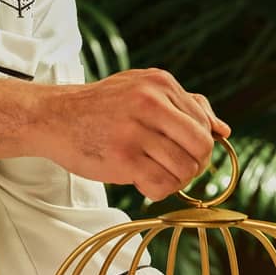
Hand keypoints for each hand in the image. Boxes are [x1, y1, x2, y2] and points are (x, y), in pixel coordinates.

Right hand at [37, 69, 228, 201]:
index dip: (199, 145)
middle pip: (201, 147)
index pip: (204, 123)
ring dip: (175, 180)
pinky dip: (158, 191)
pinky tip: (143, 183)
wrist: (53, 117)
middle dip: (195, 165)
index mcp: (160, 83)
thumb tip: (223, 130)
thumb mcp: (141, 90)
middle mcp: (151, 102)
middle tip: (175, 168)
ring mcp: (136, 130)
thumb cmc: (100, 107)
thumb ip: (185, 105)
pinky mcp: (123, 158)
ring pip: (184, 169)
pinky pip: (162, 184)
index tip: (181, 152)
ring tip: (155, 174)